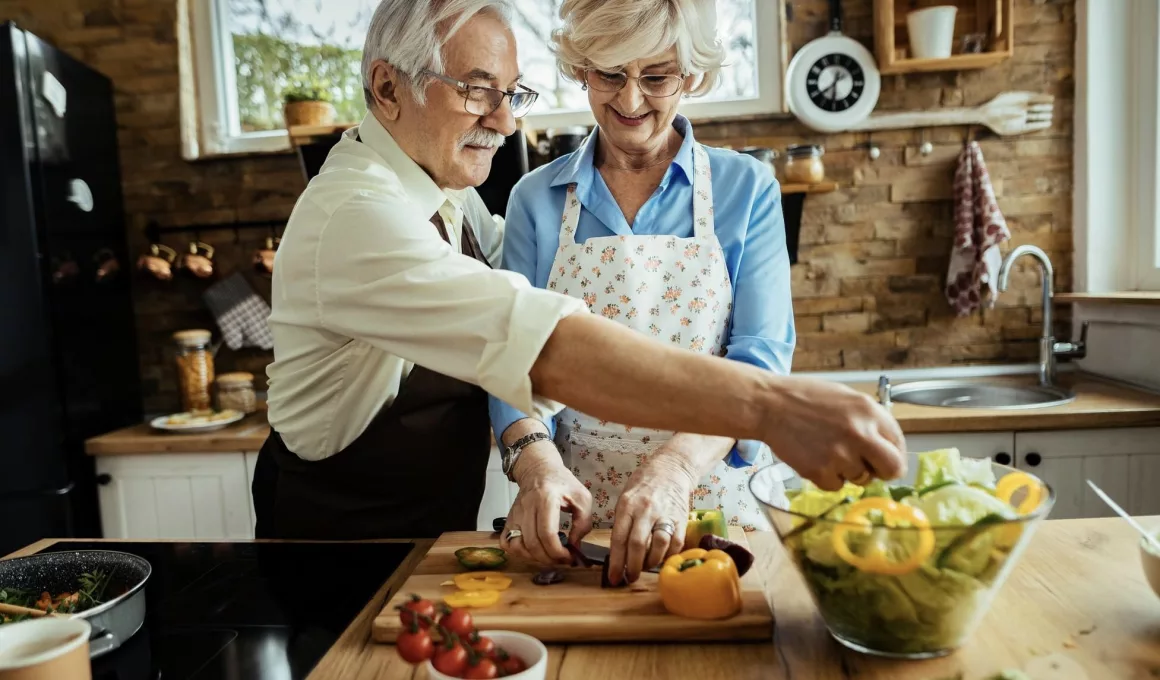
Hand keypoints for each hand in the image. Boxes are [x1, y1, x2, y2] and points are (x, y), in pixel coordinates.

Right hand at [499, 442, 593, 565]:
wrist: (538, 470)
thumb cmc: (561, 483)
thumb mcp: (582, 498)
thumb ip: (583, 523)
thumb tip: (575, 546)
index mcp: (546, 499)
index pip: (547, 533)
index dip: (558, 552)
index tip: (569, 557)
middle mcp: (527, 507)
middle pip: (532, 544)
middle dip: (549, 559)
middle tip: (562, 560)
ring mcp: (514, 514)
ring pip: (518, 546)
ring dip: (534, 559)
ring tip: (549, 557)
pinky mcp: (508, 520)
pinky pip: (507, 543)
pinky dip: (518, 553)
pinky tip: (532, 551)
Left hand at [607, 455, 693, 584]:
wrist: (671, 468)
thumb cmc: (644, 484)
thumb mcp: (625, 498)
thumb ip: (622, 523)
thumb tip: (618, 552)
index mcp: (627, 505)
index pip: (619, 539)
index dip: (616, 562)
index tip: (613, 577)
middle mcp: (645, 510)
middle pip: (638, 545)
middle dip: (632, 567)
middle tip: (630, 577)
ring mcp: (665, 514)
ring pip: (658, 545)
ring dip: (651, 563)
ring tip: (645, 567)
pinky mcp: (681, 518)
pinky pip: (675, 543)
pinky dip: (668, 555)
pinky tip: (661, 558)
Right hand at [761, 376, 906, 490]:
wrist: (769, 404)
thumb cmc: (806, 398)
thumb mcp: (846, 398)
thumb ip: (870, 421)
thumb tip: (886, 447)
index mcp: (869, 411)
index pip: (899, 446)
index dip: (892, 454)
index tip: (884, 459)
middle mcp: (860, 433)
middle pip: (892, 469)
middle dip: (882, 472)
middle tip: (869, 468)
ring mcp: (840, 454)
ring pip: (860, 479)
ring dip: (848, 471)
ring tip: (827, 451)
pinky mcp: (819, 471)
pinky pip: (835, 486)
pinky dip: (827, 477)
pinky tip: (814, 458)